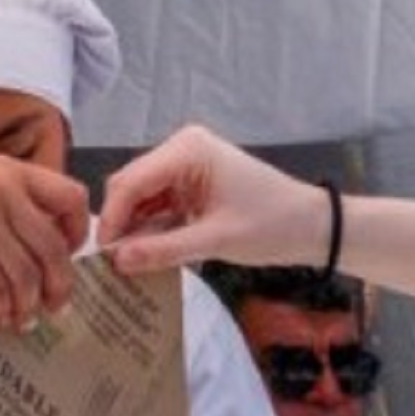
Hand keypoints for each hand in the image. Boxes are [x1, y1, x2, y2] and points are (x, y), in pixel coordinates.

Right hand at [0, 156, 88, 327]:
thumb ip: (7, 209)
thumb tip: (48, 254)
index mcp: (7, 170)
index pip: (71, 197)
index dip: (77, 233)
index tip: (66, 258)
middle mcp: (0, 187)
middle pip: (54, 246)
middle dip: (59, 284)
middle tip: (54, 306)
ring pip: (29, 274)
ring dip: (28, 304)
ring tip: (21, 319)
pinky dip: (1, 309)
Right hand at [96, 125, 324, 274]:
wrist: (312, 226)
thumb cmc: (272, 225)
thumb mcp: (215, 240)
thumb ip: (163, 249)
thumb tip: (117, 262)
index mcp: (187, 150)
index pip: (131, 182)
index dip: (113, 219)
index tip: (103, 256)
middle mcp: (180, 150)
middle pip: (129, 187)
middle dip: (121, 224)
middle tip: (113, 265)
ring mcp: (184, 167)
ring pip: (139, 199)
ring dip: (134, 229)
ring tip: (129, 265)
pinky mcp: (189, 185)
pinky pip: (156, 206)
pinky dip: (150, 229)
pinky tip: (149, 255)